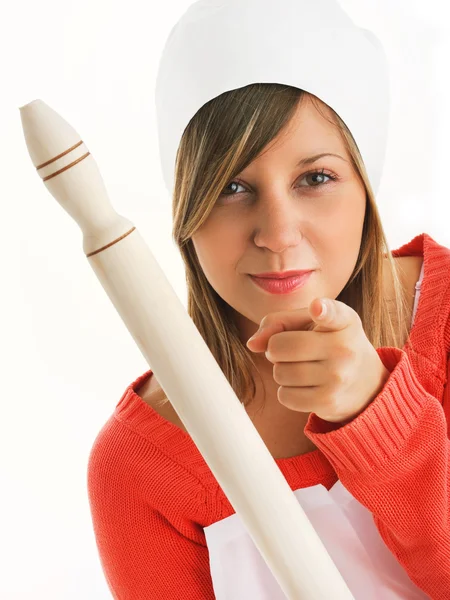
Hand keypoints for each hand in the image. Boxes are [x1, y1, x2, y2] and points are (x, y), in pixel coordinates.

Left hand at [246, 297, 390, 422]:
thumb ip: (278, 322)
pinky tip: (306, 386)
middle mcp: (345, 349)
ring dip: (282, 371)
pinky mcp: (329, 402)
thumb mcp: (311, 323)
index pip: (333, 313)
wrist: (366, 384)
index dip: (322, 310)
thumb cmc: (328, 344)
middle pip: (280, 347)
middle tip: (291, 350)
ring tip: (303, 368)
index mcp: (344, 321)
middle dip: (276, 349)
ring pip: (279, 373)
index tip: (317, 308)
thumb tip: (252, 344)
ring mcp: (338, 378)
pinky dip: (287, 391)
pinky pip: (284, 396)